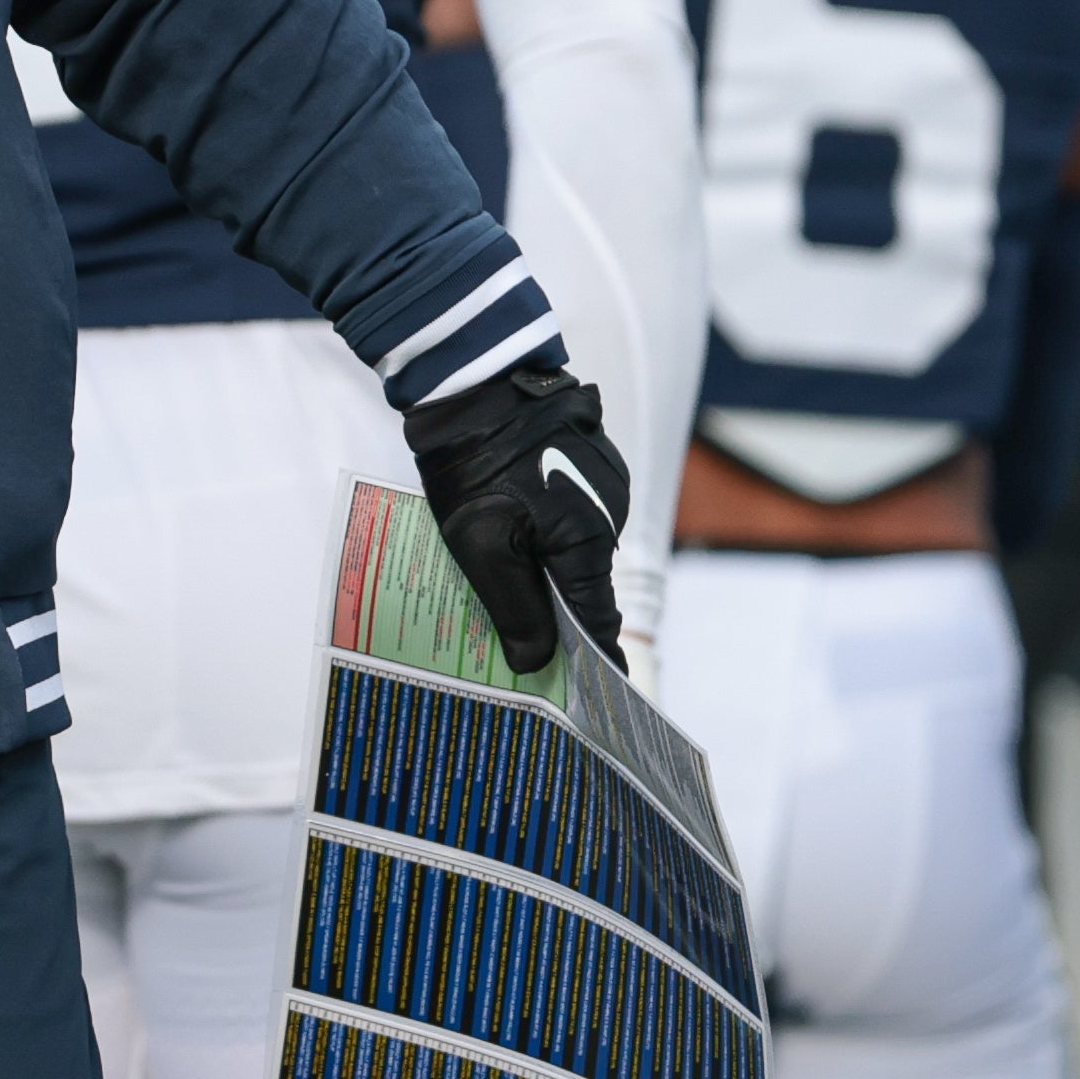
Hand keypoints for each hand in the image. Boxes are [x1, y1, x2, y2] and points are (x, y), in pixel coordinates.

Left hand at [402, 365, 629, 674]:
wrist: (473, 378)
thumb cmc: (473, 461)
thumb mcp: (482, 543)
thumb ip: (514, 607)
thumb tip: (535, 662)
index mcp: (589, 542)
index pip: (599, 622)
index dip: (592, 661)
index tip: (589, 699)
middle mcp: (605, 515)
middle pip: (586, 587)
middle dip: (559, 619)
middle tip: (525, 651)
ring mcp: (599, 484)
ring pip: (576, 549)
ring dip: (546, 572)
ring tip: (507, 596)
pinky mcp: (584, 462)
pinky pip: (569, 514)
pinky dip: (544, 533)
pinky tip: (509, 538)